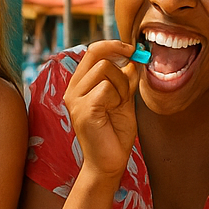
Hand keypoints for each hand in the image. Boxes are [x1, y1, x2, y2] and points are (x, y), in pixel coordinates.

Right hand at [64, 40, 142, 180]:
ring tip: (118, 106)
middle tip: (127, 90)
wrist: (109, 163)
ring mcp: (75, 100)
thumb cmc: (114, 134)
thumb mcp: (124, 99)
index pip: (93, 51)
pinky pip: (107, 88)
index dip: (113, 45)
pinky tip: (113, 113)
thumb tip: (134, 58)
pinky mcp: (83, 110)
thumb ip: (126, 79)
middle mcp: (73, 90)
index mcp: (80, 85)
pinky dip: (118, 98)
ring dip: (122, 86)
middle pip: (98, 55)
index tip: (132, 49)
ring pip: (105, 69)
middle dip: (121, 68)